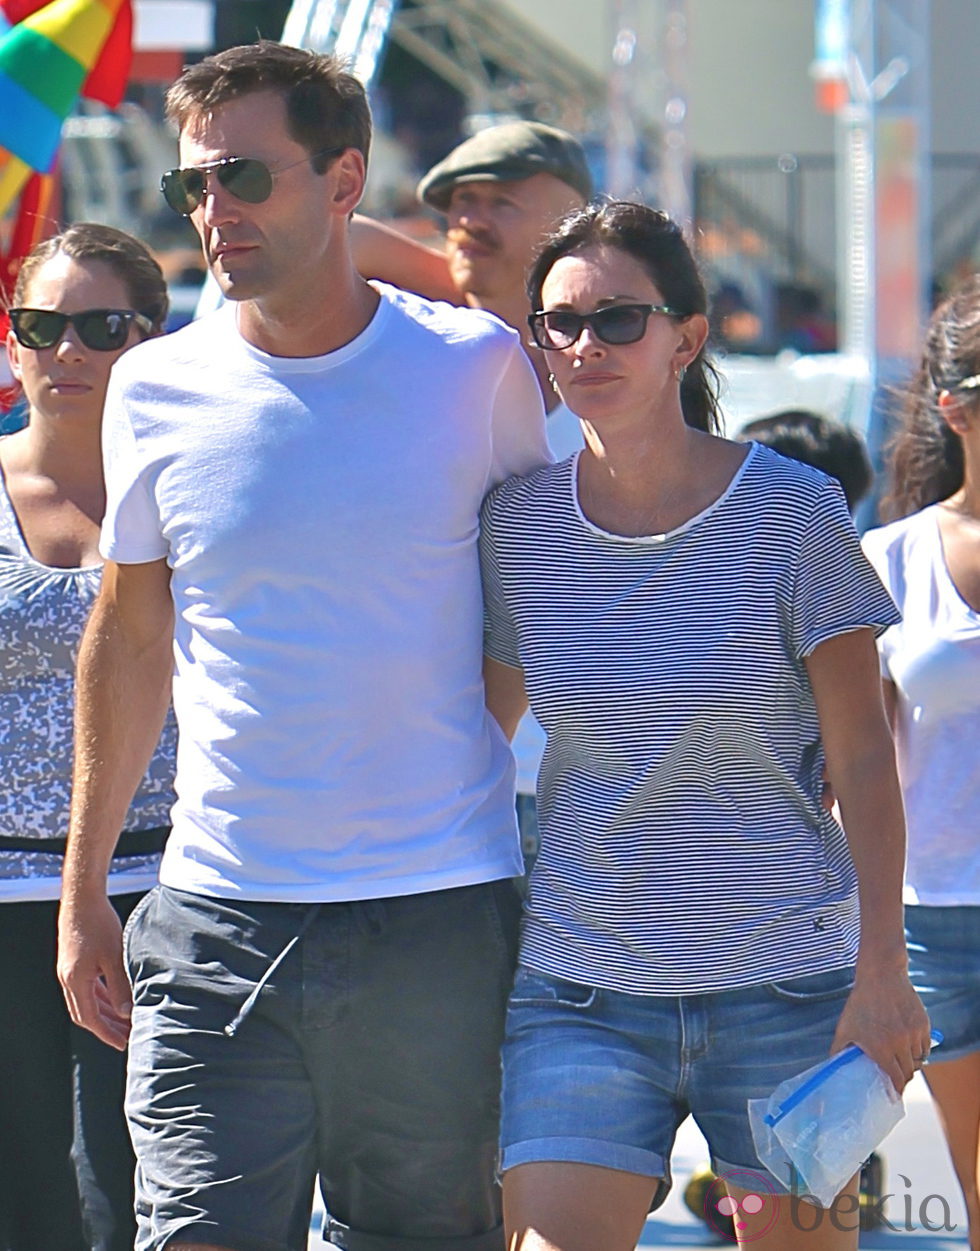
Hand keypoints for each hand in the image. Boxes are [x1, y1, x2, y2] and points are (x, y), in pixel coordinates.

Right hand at [58, 893, 131, 1049]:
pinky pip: (87, 986)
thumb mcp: (114, 957)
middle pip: (86, 1013)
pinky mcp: (75, 961)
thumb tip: (127, 1012)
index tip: (122, 1044)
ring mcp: (70, 970)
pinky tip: (115, 998)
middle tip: (126, 1036)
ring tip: (124, 1020)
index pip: (90, 1018)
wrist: (82, 898)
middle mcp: (68, 979)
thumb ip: (121, 986)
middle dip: (107, 1027)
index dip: (107, 1033)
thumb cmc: (98, 923)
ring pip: (87, 1000)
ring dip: (105, 1011)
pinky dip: (101, 996)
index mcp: (75, 981)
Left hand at [829, 968, 930, 1093]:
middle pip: (909, 1071)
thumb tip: (832, 1066)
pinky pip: (925, 1046)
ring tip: (902, 1060)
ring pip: (918, 1060)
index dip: (897, 1089)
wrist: (881, 976)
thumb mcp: (845, 1026)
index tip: (895, 1093)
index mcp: (881, 1048)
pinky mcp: (923, 1024)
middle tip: (898, 1077)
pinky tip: (910, 1047)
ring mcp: (913, 1034)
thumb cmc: (860, 1002)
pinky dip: (920, 1050)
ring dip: (912, 1063)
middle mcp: (900, 1044)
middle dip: (903, 1077)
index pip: (896, 1079)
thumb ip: (839, 1049)